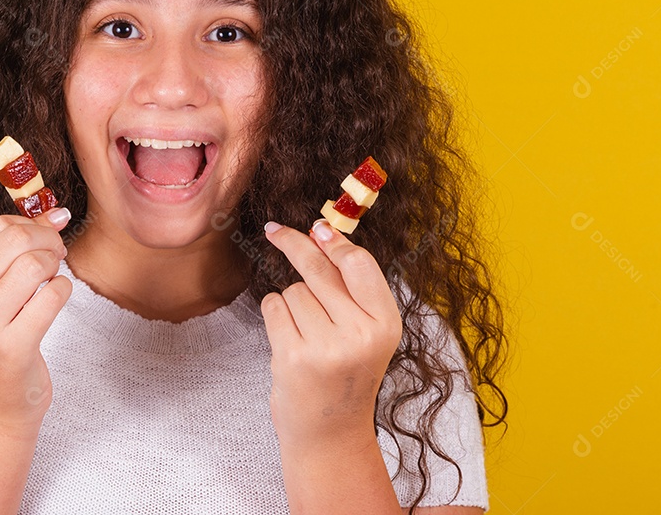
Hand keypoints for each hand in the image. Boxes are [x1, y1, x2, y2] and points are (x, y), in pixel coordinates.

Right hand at [0, 207, 72, 437]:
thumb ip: (19, 251)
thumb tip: (58, 211)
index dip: (32, 225)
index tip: (46, 239)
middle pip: (16, 240)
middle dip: (48, 241)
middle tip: (57, 256)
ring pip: (35, 265)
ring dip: (56, 267)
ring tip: (53, 280)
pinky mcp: (12, 348)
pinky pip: (52, 297)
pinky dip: (63, 292)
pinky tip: (53, 303)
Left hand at [260, 219, 402, 450]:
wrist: (330, 433)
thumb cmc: (345, 373)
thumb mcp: (365, 333)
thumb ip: (350, 288)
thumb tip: (321, 232)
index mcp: (386, 324)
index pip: (359, 265)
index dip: (335, 241)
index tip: (316, 226)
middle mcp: (361, 334)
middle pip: (318, 269)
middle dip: (294, 244)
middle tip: (274, 230)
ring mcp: (326, 347)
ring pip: (293, 290)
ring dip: (291, 303)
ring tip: (306, 334)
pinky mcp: (294, 357)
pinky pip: (273, 307)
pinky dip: (275, 315)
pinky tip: (289, 338)